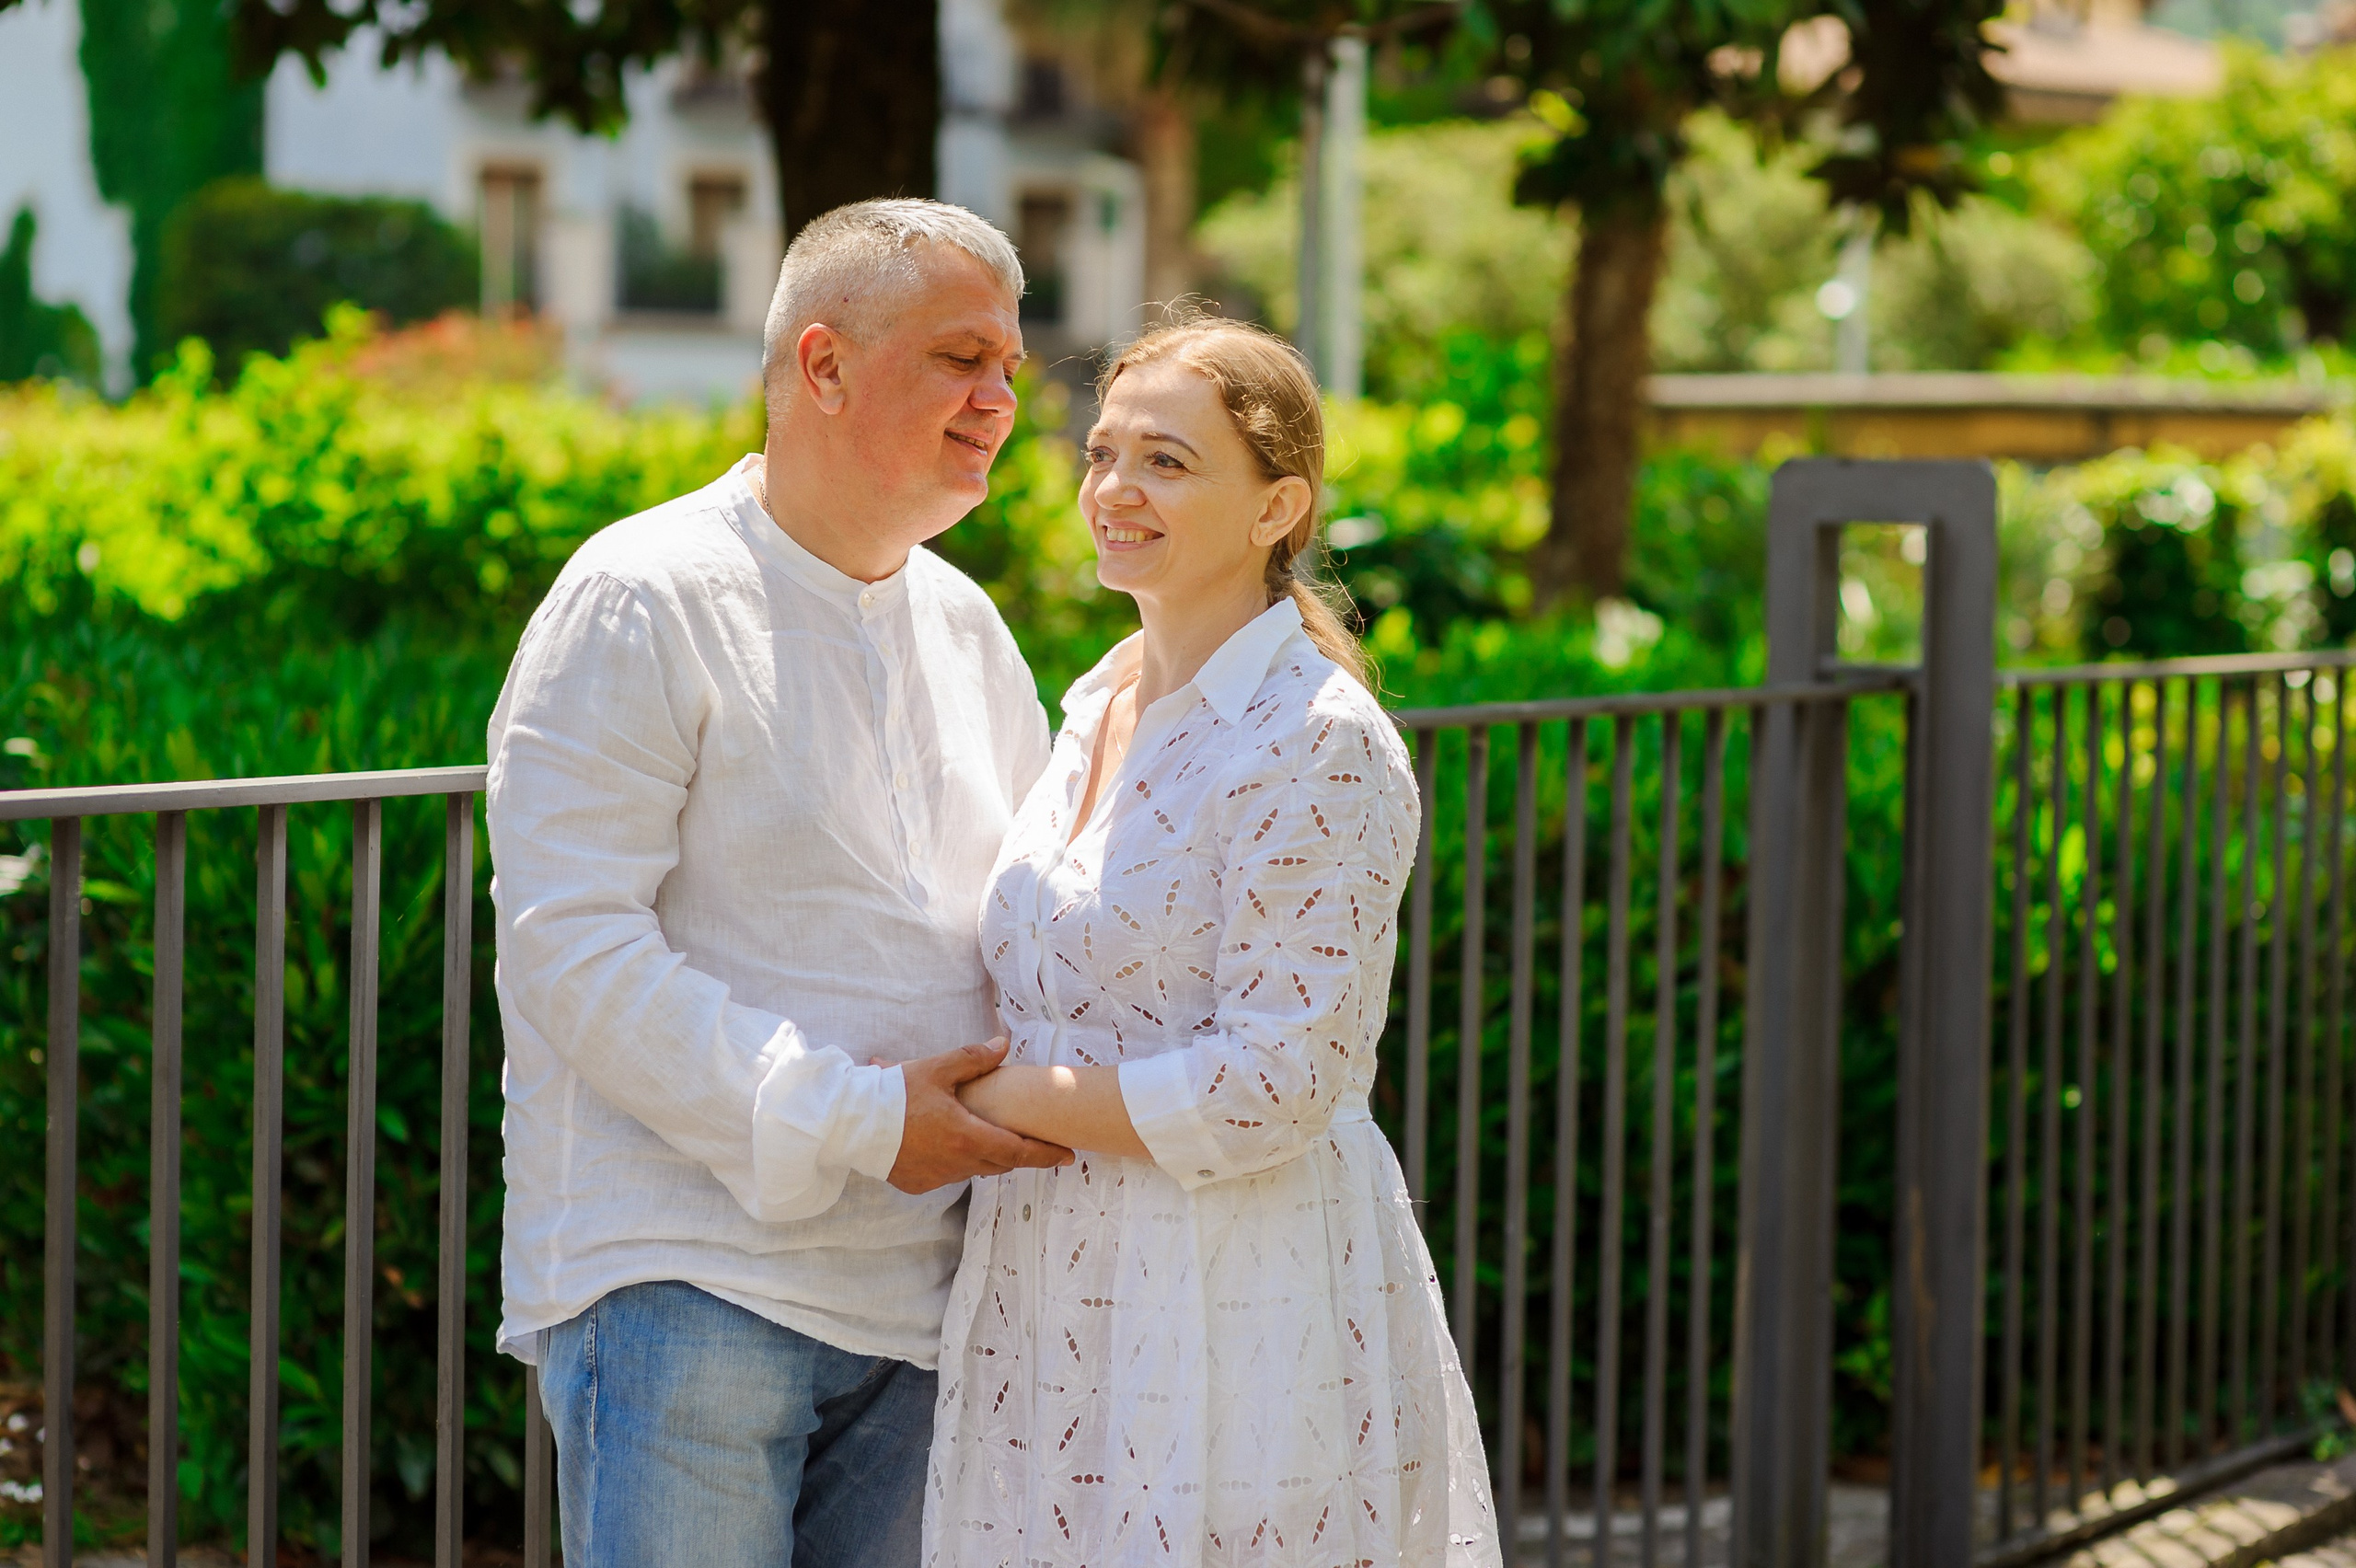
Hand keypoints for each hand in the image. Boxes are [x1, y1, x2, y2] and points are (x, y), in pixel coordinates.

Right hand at [886, 1038, 1071, 1193]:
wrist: (849, 1123)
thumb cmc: (894, 1094)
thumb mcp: (936, 1068)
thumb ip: (973, 1058)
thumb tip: (1004, 1045)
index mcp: (967, 1137)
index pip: (1019, 1152)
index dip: (1046, 1155)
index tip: (1067, 1156)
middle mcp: (956, 1164)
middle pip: (1000, 1163)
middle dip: (1017, 1153)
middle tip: (1032, 1141)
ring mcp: (936, 1178)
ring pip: (974, 1169)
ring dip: (984, 1155)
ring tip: (986, 1134)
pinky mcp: (917, 1184)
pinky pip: (948, 1175)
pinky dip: (956, 1161)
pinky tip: (947, 1143)